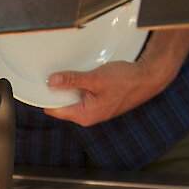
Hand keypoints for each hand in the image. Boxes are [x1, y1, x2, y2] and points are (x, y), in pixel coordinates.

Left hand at [42, 60, 168, 126]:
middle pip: (62, 103)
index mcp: (84, 115)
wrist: (148, 77)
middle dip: (57, 90)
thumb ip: (73, 80)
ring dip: (69, 86)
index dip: (45, 96)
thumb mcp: (96, 78)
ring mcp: (94, 109)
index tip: (40, 83)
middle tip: (54, 73)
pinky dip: (79, 84)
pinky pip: (82, 94)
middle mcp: (88, 115)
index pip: (54, 110)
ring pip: (72, 97)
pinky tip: (82, 75)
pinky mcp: (99, 101)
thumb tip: (52, 81)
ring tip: (70, 72)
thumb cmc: (127, 81)